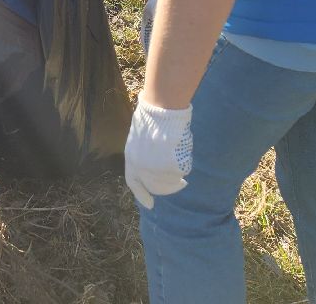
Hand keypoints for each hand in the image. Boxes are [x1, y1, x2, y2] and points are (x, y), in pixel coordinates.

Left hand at [124, 94, 191, 208]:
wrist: (161, 111)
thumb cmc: (151, 117)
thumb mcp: (139, 138)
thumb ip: (143, 154)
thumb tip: (152, 165)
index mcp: (131, 159)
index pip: (134, 183)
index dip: (142, 195)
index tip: (150, 205)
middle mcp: (142, 168)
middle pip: (155, 187)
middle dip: (166, 187)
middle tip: (178, 184)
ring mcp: (156, 169)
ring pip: (170, 181)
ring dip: (176, 174)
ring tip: (179, 158)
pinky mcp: (171, 168)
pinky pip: (182, 171)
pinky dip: (184, 163)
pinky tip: (182, 149)